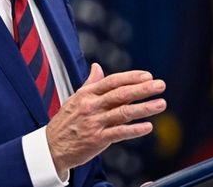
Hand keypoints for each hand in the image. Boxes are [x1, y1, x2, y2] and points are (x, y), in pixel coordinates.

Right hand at [45, 63, 166, 178]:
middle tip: (160, 85)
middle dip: (142, 89)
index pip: (112, 81)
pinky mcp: (97, 139)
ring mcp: (94, 122)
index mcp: (87, 94)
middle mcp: (91, 106)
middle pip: (121, 94)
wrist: (51, 147)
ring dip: (144, 108)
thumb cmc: (66, 122)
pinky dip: (134, 130)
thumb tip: (97, 66)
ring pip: (123, 112)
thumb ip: (90, 83)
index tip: (148, 75)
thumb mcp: (75, 99)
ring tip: (160, 104)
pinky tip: (148, 127)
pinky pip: (119, 133)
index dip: (131, 77)